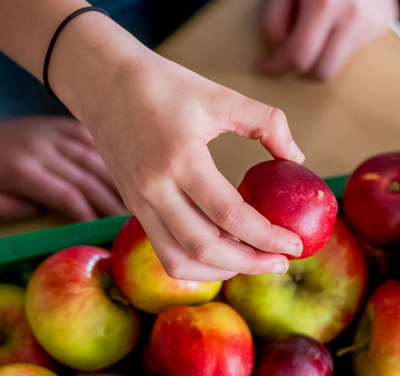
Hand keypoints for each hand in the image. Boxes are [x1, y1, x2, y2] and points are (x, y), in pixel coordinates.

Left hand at [0, 116, 125, 222]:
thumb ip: (3, 209)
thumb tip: (40, 211)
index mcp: (20, 169)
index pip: (66, 193)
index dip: (89, 214)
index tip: (106, 231)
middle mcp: (40, 146)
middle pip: (87, 175)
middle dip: (113, 201)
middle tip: (136, 221)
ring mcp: (50, 132)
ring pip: (93, 155)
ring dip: (117, 178)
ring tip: (139, 199)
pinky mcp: (55, 125)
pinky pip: (88, 136)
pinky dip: (108, 153)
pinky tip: (126, 169)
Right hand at [71, 50, 305, 280]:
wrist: (102, 81)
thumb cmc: (164, 85)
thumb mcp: (219, 95)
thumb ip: (266, 122)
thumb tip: (297, 158)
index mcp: (180, 158)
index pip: (229, 214)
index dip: (266, 236)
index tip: (294, 245)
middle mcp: (154, 189)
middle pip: (205, 247)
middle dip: (249, 263)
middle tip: (282, 263)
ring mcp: (139, 204)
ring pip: (180, 260)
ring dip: (221, 271)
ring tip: (254, 263)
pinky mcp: (133, 210)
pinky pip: (166, 251)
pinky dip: (197, 262)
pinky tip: (224, 253)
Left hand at [258, 0, 397, 79]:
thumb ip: (276, 20)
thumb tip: (280, 51)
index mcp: (324, 4)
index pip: (299, 57)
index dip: (277, 67)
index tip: (265, 67)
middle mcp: (353, 17)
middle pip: (322, 72)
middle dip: (301, 69)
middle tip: (288, 55)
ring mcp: (373, 22)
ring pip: (339, 63)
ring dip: (321, 55)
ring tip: (315, 30)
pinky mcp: (384, 23)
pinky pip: (354, 47)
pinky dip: (339, 40)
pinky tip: (337, 18)